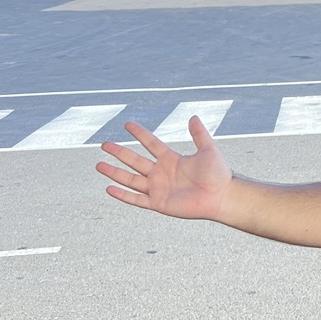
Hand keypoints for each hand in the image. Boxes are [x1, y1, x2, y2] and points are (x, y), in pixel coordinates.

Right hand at [97, 117, 230, 219]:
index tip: (127, 124)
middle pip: (135, 160)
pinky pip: (136, 199)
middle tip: (104, 144)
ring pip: (131, 179)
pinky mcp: (158, 203)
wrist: (221, 196)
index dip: (140, 134)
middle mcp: (162, 173)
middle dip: (120, 153)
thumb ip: (199, 134)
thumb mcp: (208, 149)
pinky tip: (109, 188)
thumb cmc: (218, 174)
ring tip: (99, 165)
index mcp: (171, 159)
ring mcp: (158, 188)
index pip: (151, 144)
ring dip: (115, 172)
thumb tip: (193, 116)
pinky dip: (122, 195)